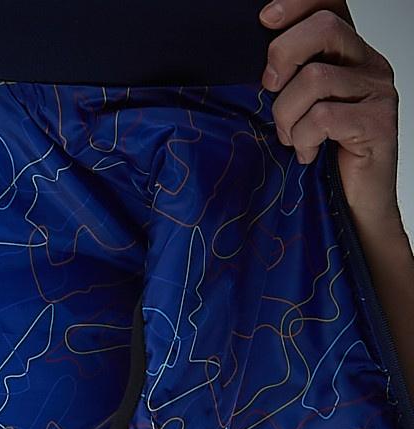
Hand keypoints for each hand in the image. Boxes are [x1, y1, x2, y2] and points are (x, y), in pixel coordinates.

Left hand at [259, 0, 401, 232]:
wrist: (351, 209)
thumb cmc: (319, 161)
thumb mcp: (294, 114)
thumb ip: (284, 83)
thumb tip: (250, 71)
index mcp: (347, 55)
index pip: (331, 3)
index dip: (298, 2)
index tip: (265, 19)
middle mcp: (368, 64)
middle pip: (324, 27)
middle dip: (283, 56)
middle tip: (269, 91)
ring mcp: (378, 90)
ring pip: (316, 78)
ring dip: (287, 115)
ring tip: (290, 138)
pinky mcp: (378, 121)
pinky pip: (324, 116)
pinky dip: (303, 138)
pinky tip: (306, 154)